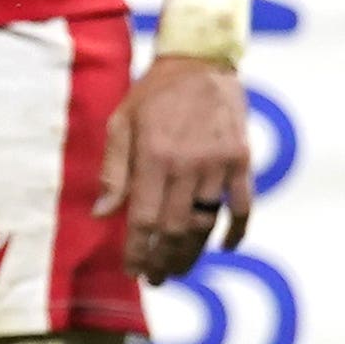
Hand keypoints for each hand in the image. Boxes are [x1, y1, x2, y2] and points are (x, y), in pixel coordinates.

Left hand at [100, 50, 255, 278]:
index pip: (143, 219)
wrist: (201, 64)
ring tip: (178, 271)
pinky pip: (243, 206)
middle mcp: (187, 165)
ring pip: (206, 222)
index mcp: (153, 157)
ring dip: (192, 253)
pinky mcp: (242, 161)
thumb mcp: (120, 125)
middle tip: (154, 279)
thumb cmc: (152, 96)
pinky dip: (236, 231)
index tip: (132, 271)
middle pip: (175, 228)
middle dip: (163, 260)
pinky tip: (224, 248)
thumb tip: (101, 215)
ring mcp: (219, 165)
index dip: (138, 251)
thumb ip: (113, 172)